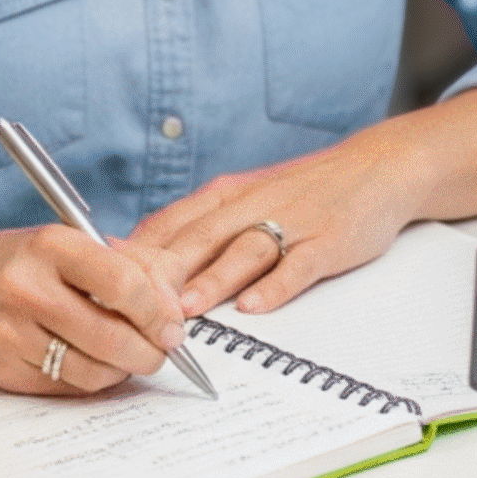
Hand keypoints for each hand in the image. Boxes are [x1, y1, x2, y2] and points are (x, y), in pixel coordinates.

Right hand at [0, 221, 189, 394]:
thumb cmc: (21, 261)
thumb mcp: (72, 243)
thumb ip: (130, 265)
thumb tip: (176, 304)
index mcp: (51, 246)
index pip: (124, 285)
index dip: (158, 312)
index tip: (171, 326)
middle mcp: (26, 289)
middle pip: (112, 338)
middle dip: (149, 352)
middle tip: (160, 350)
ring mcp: (9, 334)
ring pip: (92, 372)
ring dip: (122, 370)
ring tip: (127, 356)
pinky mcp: (2, 371)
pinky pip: (66, 388)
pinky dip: (90, 380)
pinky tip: (92, 362)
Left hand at [133, 89, 476, 314]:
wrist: (377, 167)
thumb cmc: (305, 190)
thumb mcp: (243, 198)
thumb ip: (195, 227)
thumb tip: (133, 255)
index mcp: (225, 196)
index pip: (169, 226)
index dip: (135, 257)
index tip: (99, 282)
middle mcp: (250, 206)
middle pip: (196, 240)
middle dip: (160, 274)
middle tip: (126, 306)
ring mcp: (291, 222)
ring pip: (242, 251)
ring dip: (212, 281)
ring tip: (185, 310)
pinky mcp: (327, 240)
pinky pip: (298, 264)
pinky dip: (277, 285)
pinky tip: (257, 306)